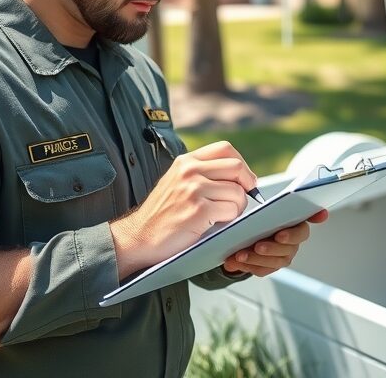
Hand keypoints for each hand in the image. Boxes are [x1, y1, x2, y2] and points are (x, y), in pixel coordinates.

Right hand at [110, 141, 256, 278]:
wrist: (139, 236)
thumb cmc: (161, 214)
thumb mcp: (177, 182)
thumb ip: (202, 173)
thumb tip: (239, 176)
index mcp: (186, 161)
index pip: (226, 149)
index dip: (242, 164)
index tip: (245, 180)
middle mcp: (189, 171)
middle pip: (236, 168)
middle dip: (247, 185)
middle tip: (242, 199)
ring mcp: (194, 189)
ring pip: (238, 192)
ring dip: (238, 207)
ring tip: (224, 216)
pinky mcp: (199, 210)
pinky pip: (231, 210)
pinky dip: (231, 219)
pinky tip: (216, 223)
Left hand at [221, 209, 328, 276]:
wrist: (242, 239)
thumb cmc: (255, 221)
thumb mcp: (257, 211)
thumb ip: (263, 207)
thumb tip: (259, 200)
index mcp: (294, 220)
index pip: (311, 216)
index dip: (317, 216)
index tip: (317, 216)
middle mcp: (294, 239)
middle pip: (292, 244)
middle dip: (275, 246)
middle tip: (259, 245)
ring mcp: (285, 254)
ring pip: (276, 260)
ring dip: (257, 258)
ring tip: (240, 255)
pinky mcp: (272, 266)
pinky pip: (264, 269)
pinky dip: (249, 266)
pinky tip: (237, 262)